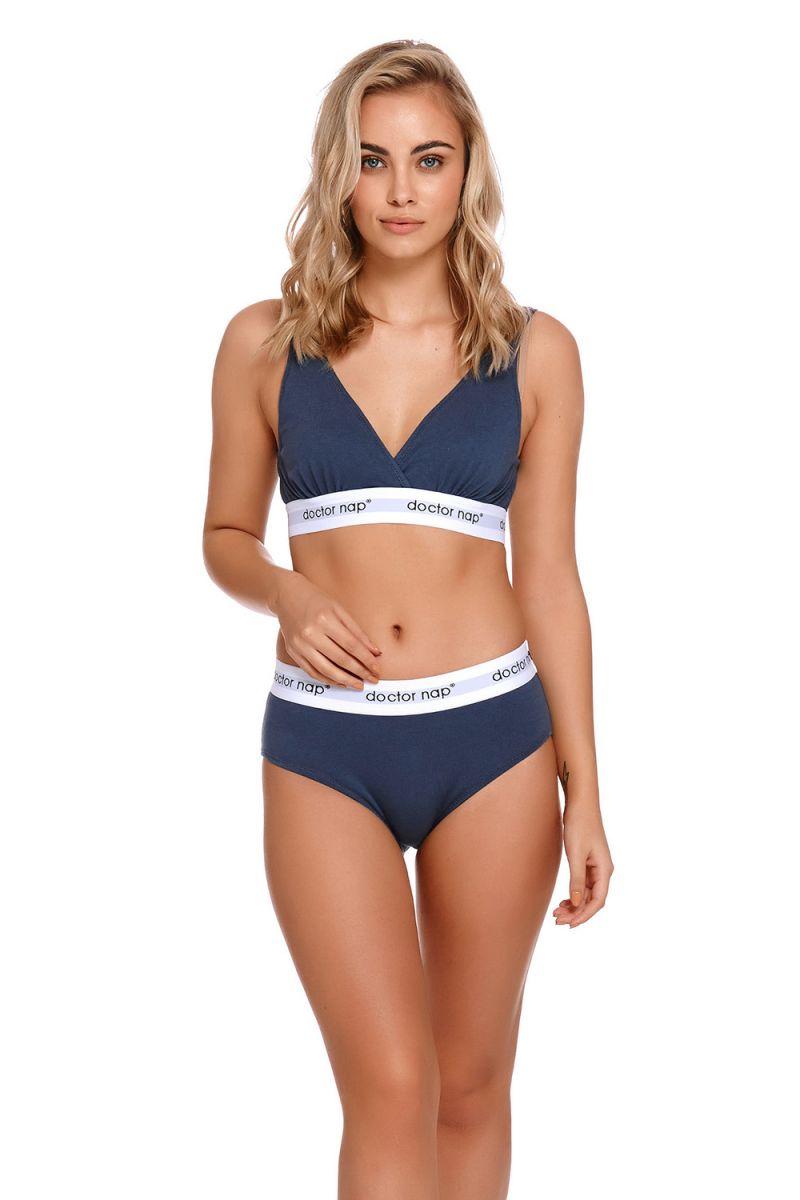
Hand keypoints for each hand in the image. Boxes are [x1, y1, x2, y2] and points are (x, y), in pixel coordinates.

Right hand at [274, 571, 382, 689]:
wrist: (286, 596)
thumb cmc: (317, 600)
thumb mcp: (339, 609)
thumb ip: (357, 631)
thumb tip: (375, 652)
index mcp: (325, 619)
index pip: (351, 645)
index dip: (366, 659)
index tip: (377, 668)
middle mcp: (311, 633)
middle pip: (340, 659)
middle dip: (360, 672)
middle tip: (372, 680)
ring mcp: (300, 644)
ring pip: (326, 670)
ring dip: (345, 680)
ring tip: (358, 685)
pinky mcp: (293, 652)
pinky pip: (312, 672)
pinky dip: (328, 680)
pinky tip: (341, 682)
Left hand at [553, 801, 613, 927]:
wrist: (581, 803)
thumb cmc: (580, 825)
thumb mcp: (576, 854)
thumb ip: (576, 879)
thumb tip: (577, 903)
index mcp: (604, 870)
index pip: (598, 901)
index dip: (585, 915)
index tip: (570, 924)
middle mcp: (603, 871)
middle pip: (592, 900)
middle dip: (576, 913)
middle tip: (557, 920)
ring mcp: (596, 867)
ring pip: (587, 894)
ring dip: (574, 905)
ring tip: (557, 913)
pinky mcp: (588, 863)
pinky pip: (583, 885)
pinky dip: (574, 895)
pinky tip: (563, 901)